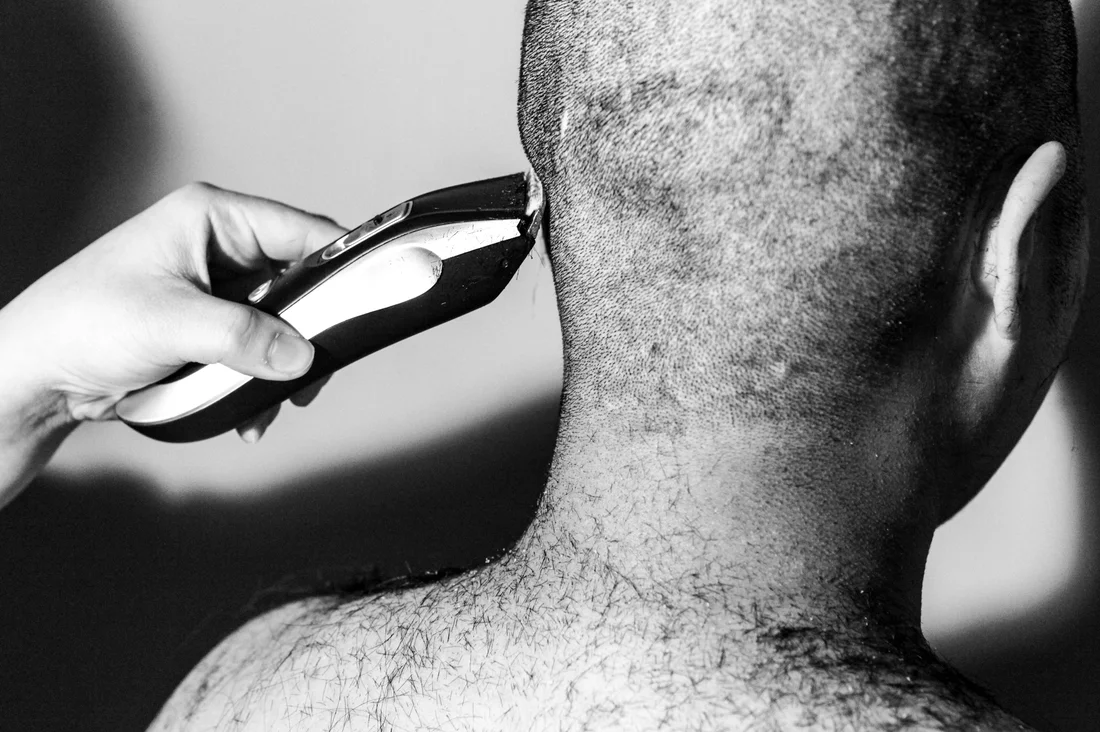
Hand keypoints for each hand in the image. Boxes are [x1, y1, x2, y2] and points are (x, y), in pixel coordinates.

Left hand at [0, 183, 343, 502]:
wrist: (36, 374)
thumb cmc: (80, 324)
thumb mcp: (172, 324)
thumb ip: (245, 336)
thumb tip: (303, 355)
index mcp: (212, 217)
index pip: (302, 231)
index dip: (340, 265)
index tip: (370, 300)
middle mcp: (220, 245)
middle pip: (301, 281)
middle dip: (310, 332)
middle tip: (312, 372)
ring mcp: (217, 286)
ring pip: (285, 321)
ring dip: (286, 365)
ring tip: (273, 401)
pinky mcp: (211, 323)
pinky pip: (262, 346)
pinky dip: (265, 379)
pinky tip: (251, 409)